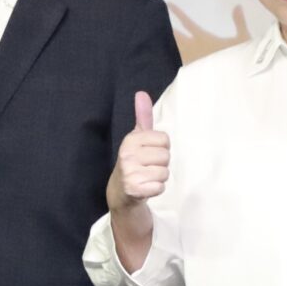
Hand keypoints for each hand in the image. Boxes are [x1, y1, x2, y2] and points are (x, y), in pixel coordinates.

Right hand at [109, 91, 168, 208]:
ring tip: (147, 177)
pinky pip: (160, 187)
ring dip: (159, 177)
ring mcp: (130, 172)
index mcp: (130, 139)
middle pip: (166, 156)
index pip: (164, 139)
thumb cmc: (134, 162)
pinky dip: (156, 189)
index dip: (161, 148)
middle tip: (148, 167)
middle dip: (161, 164)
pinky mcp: (134, 189)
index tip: (149, 153)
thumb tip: (141, 93)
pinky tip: (146, 187)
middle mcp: (128, 154)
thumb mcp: (136, 138)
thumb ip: (142, 116)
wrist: (120, 191)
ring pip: (165, 172)